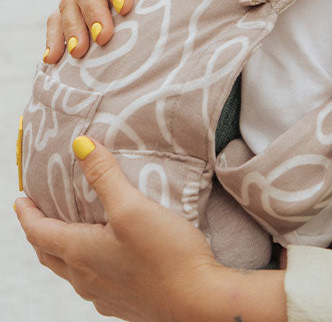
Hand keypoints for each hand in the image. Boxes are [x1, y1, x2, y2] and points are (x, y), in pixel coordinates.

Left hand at [15, 138, 286, 321]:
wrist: (197, 302)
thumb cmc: (165, 254)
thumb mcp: (133, 206)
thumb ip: (105, 176)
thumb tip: (80, 144)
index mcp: (80, 253)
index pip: (39, 232)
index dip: (26, 214)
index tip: (20, 199)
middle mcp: (86, 278)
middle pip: (50, 254)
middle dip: (40, 232)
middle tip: (38, 215)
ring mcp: (105, 294)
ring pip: (72, 271)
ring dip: (63, 250)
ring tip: (71, 232)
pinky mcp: (126, 302)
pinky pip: (95, 282)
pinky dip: (88, 265)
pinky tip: (107, 259)